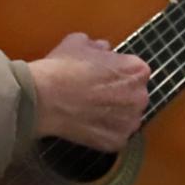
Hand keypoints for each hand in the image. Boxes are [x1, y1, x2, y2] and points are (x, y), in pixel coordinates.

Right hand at [26, 32, 149, 151]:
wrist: (45, 97)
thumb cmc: (64, 67)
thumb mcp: (80, 42)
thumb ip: (98, 46)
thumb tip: (103, 49)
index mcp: (136, 70)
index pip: (136, 71)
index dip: (118, 72)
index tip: (105, 75)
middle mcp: (140, 97)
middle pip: (134, 95)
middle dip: (120, 94)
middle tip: (97, 93)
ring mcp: (130, 123)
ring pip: (127, 117)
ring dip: (114, 114)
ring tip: (91, 110)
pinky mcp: (118, 142)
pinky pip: (116, 135)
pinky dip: (105, 131)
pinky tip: (88, 123)